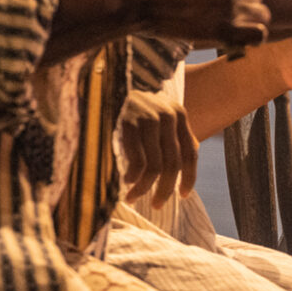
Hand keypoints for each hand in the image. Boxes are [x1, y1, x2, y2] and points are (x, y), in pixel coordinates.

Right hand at [118, 88, 197, 206]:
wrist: (100, 85)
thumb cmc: (129, 107)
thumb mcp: (156, 115)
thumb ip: (172, 134)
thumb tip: (190, 159)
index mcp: (178, 114)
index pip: (191, 153)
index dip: (189, 178)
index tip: (183, 196)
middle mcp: (167, 114)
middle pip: (174, 163)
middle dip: (166, 189)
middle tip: (157, 205)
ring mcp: (148, 118)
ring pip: (155, 166)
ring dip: (144, 188)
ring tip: (132, 199)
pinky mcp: (128, 123)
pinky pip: (137, 161)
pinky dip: (132, 177)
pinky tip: (125, 183)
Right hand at [125, 0, 268, 49]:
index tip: (211, 1)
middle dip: (240, 10)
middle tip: (211, 16)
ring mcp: (235, 2)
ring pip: (261, 16)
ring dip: (245, 24)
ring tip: (218, 26)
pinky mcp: (227, 26)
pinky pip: (258, 35)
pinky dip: (249, 39)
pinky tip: (233, 39)